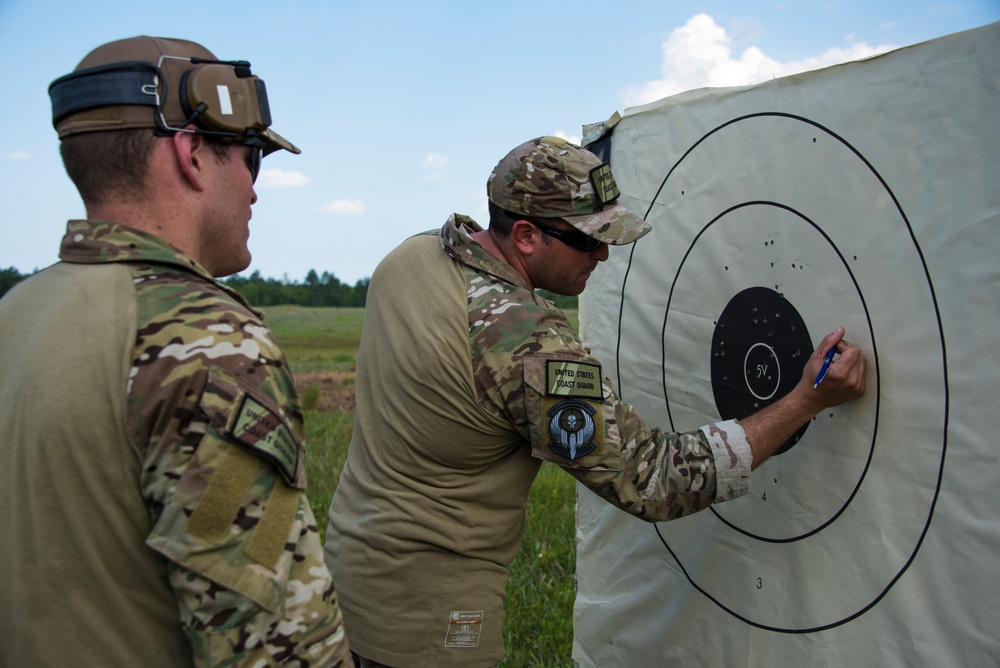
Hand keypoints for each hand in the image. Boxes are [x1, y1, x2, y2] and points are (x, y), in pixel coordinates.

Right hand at [740, 327, 866, 467]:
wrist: (811, 399)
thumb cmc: (811, 379)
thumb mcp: (815, 357)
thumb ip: (829, 342)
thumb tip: (840, 331)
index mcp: (840, 373)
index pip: (853, 350)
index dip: (843, 346)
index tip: (834, 350)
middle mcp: (851, 381)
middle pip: (859, 356)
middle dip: (847, 352)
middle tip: (835, 357)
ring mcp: (856, 387)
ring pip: (861, 363)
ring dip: (851, 360)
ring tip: (837, 365)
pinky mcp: (859, 390)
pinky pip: (860, 372)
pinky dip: (852, 369)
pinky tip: (842, 373)